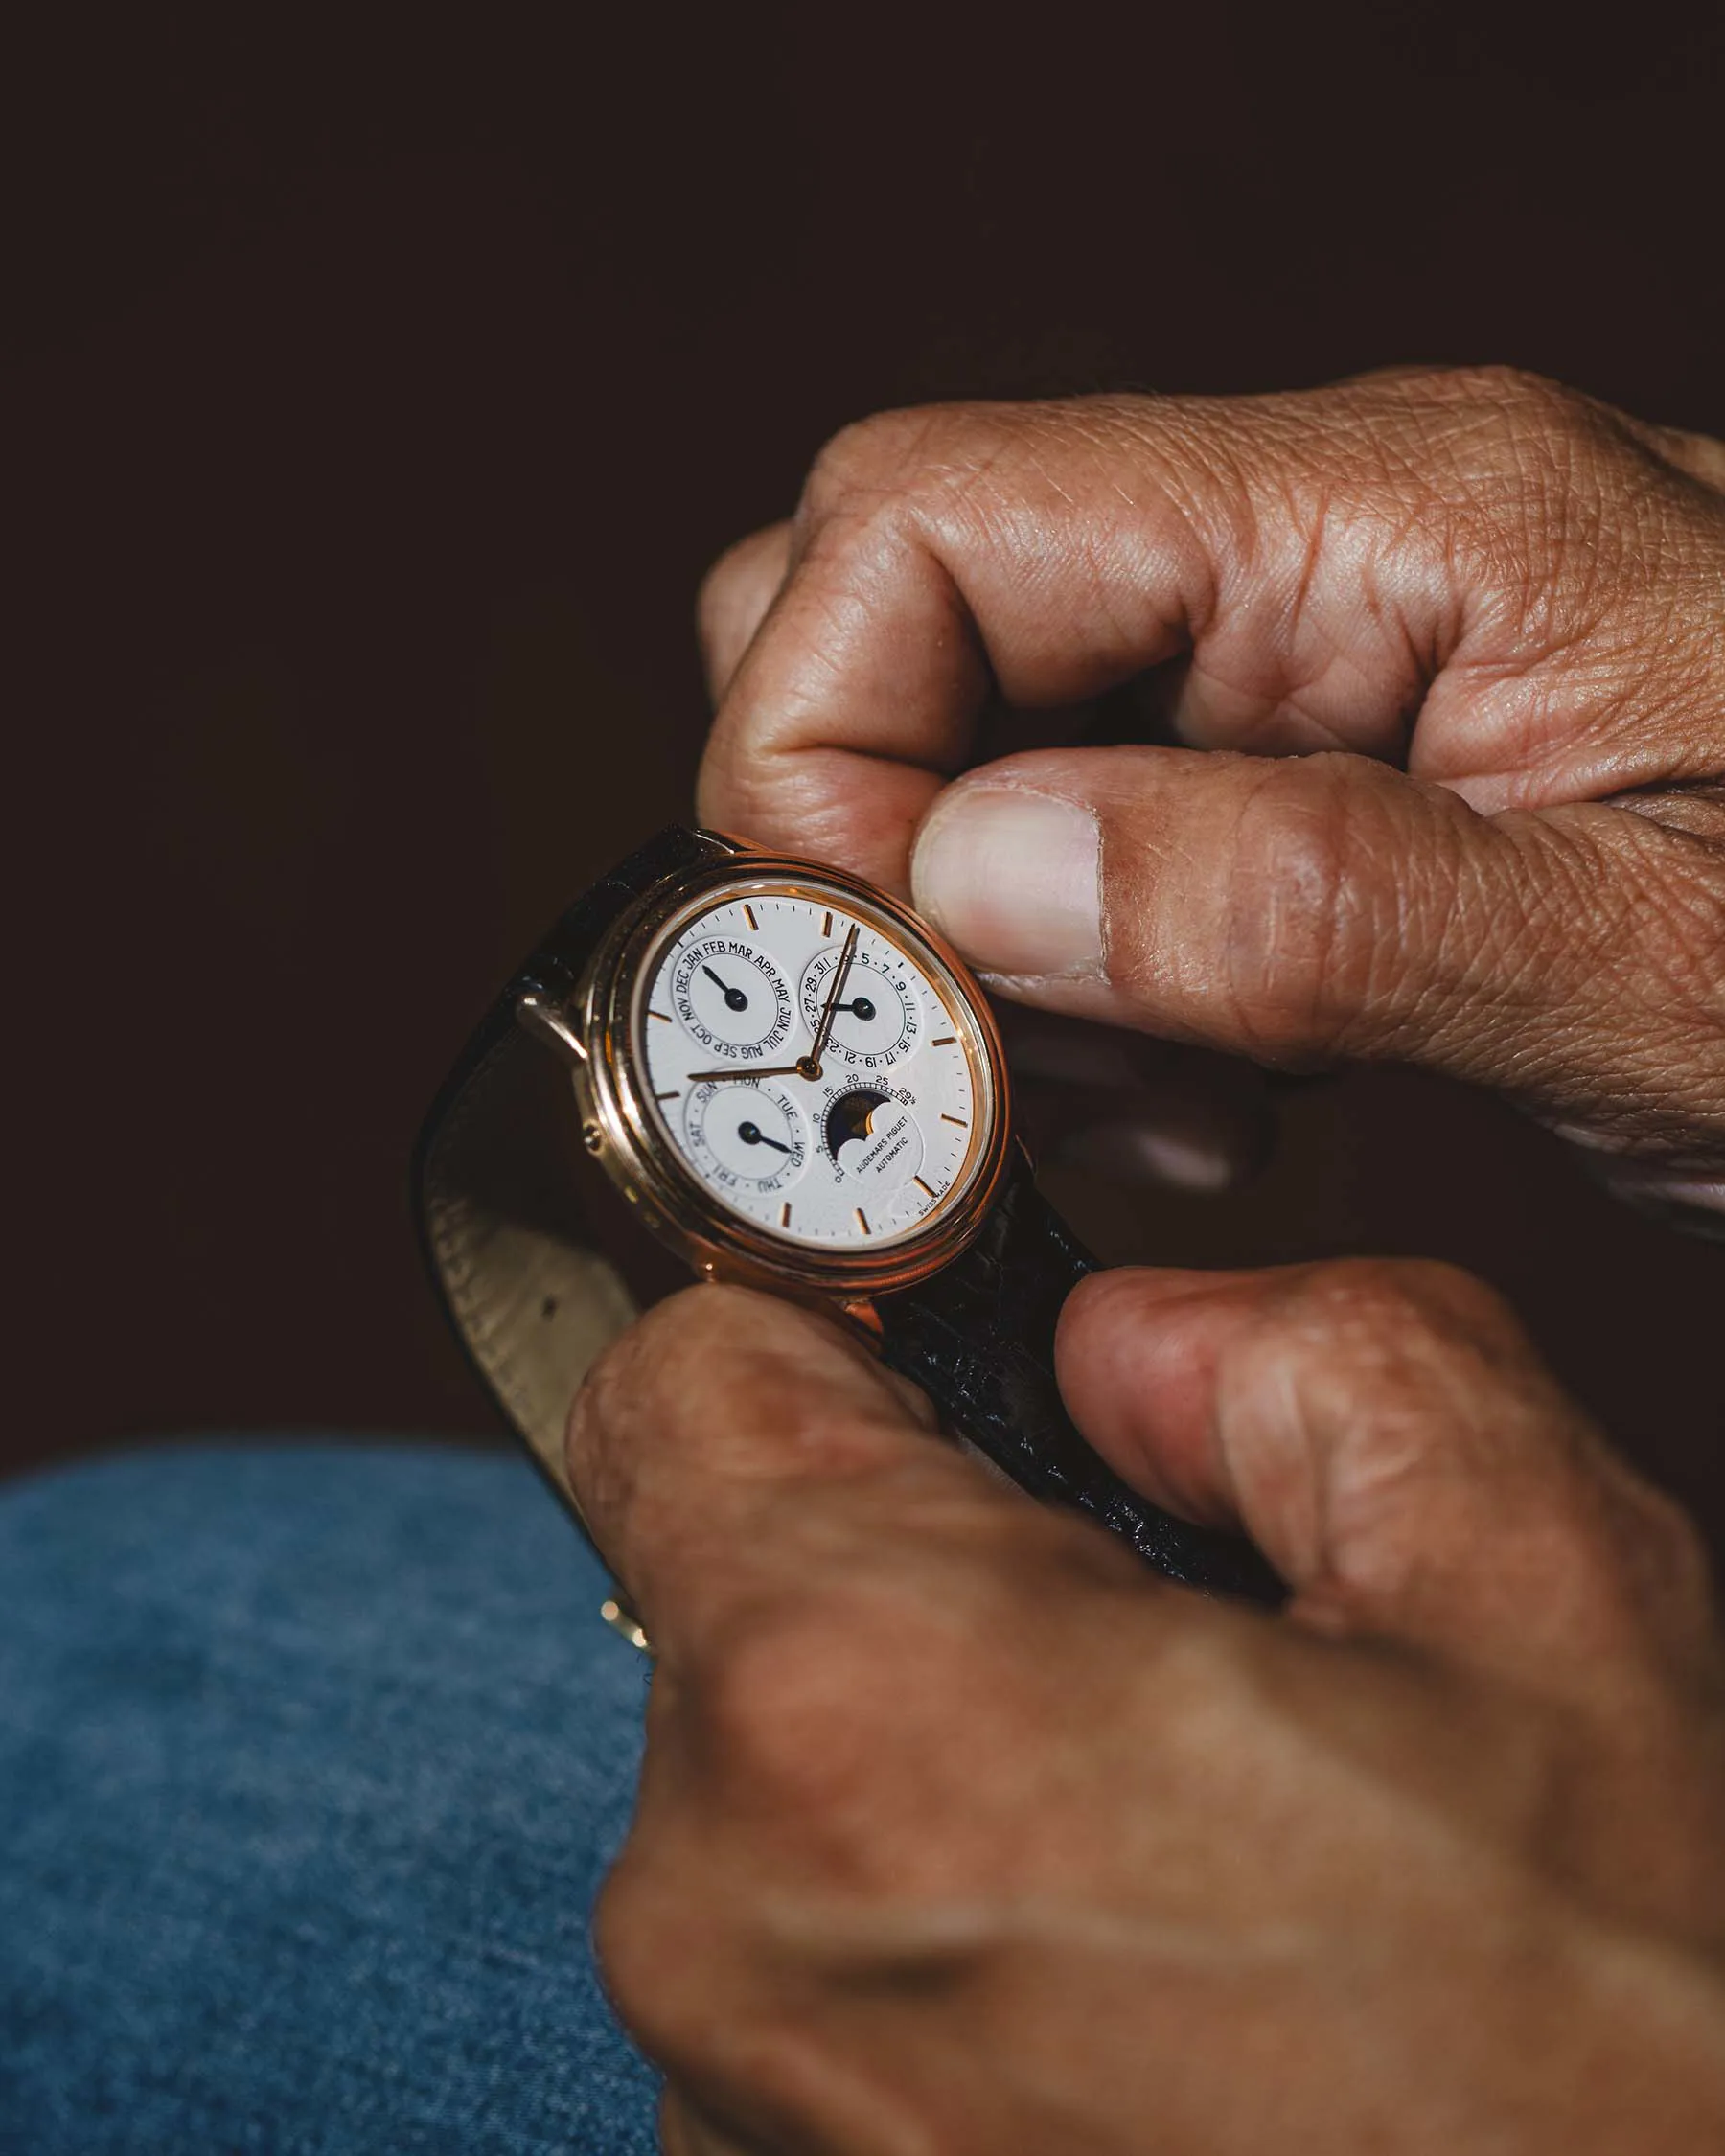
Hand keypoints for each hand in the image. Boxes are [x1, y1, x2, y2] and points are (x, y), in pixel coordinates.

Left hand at [569, 1269, 1724, 2153]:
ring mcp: (726, 2092)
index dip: (837, 1339)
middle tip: (1149, 1661)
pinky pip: (803, 1957)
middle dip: (927, 1573)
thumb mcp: (1539, 1584)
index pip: (681, 1374)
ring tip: (1175, 1861)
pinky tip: (1128, 1994)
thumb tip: (1122, 1344)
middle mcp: (727, 1920)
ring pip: (773, 1779)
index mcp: (866, 1699)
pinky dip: (936, 1934)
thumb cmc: (1616, 2060)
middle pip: (738, 1587)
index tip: (951, 1392)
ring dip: (941, 1771)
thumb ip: (1299, 1357)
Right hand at [696, 372, 1724, 1223]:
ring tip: (1139, 1096)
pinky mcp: (1314, 743)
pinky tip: (1204, 1089)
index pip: (917, 518)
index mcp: (1389, 512)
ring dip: (979, 933)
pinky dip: (1074, 976)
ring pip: (965, 721)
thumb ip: (1309, 904)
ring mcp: (1309, 639)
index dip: (817, 748)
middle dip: (875, 839)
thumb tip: (973, 876)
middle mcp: (1319, 539)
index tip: (878, 981)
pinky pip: (1079, 818)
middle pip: (899, 588)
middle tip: (983, 1044)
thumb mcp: (1653, 965)